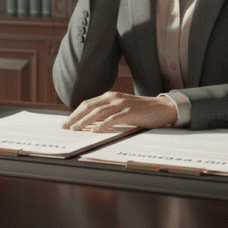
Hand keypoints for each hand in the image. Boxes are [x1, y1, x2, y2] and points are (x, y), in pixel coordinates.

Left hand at [60, 92, 177, 132]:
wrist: (162, 108)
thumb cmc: (141, 110)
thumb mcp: (121, 108)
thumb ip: (108, 112)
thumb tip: (91, 122)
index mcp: (110, 96)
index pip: (87, 104)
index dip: (75, 113)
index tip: (66, 122)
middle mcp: (113, 98)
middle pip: (89, 107)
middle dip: (75, 117)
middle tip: (65, 127)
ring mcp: (122, 104)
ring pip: (98, 112)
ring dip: (85, 121)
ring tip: (76, 129)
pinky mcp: (130, 112)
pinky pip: (113, 118)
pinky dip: (103, 124)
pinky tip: (96, 130)